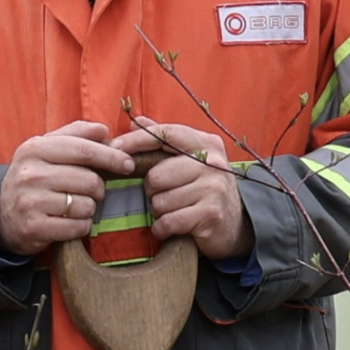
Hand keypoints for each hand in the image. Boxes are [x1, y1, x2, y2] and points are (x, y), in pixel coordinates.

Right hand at [0, 121, 136, 256]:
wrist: (2, 215)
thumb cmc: (34, 178)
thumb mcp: (45, 150)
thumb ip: (74, 135)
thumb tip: (103, 130)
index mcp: (35, 149)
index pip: (83, 150)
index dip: (111, 157)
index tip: (128, 164)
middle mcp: (30, 174)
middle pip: (89, 180)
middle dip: (99, 188)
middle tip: (92, 192)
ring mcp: (30, 201)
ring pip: (86, 205)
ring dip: (89, 208)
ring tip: (76, 207)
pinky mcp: (34, 227)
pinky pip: (77, 226)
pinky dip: (82, 226)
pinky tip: (72, 221)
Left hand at [114, 123, 252, 261]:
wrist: (235, 224)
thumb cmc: (203, 188)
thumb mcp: (190, 159)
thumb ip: (163, 140)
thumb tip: (136, 121)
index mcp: (206, 143)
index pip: (165, 134)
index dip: (136, 140)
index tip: (113, 149)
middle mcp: (213, 163)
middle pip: (156, 175)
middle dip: (151, 189)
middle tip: (161, 195)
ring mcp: (214, 189)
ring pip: (160, 201)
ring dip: (158, 211)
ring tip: (172, 210)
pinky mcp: (211, 214)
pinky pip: (168, 221)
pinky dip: (162, 228)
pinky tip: (169, 227)